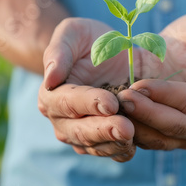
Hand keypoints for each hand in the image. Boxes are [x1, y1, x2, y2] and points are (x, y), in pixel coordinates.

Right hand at [38, 18, 135, 161]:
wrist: (116, 55)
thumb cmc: (91, 40)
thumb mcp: (74, 33)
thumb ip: (59, 51)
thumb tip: (50, 79)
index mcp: (52, 94)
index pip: (67, 102)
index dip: (88, 103)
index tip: (111, 103)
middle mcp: (62, 119)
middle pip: (79, 130)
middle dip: (103, 130)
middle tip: (126, 127)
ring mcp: (81, 134)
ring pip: (94, 146)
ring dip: (113, 144)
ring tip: (133, 136)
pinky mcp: (101, 142)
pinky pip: (109, 152)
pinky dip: (120, 151)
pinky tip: (135, 145)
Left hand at [118, 14, 185, 149]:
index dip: (164, 94)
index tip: (138, 85)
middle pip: (178, 124)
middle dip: (148, 113)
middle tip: (122, 99)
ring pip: (165, 139)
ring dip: (139, 127)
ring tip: (116, 110)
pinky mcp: (175, 140)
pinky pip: (155, 143)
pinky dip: (136, 136)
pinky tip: (117, 121)